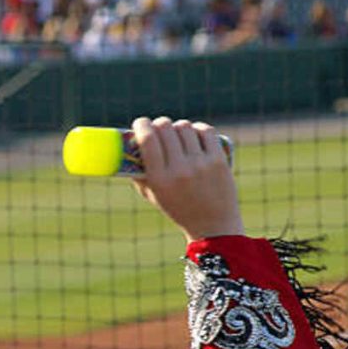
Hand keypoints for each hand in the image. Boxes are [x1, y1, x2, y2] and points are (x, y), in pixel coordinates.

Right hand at [131, 117, 243, 241]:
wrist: (212, 225)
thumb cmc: (178, 209)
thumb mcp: (153, 196)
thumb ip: (140, 174)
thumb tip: (130, 149)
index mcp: (159, 180)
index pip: (148, 139)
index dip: (142, 125)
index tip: (140, 123)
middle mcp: (179, 170)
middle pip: (165, 128)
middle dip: (159, 124)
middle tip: (159, 128)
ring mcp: (200, 164)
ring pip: (185, 127)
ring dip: (177, 126)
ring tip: (177, 133)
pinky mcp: (218, 160)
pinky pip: (205, 130)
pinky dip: (197, 128)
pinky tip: (193, 134)